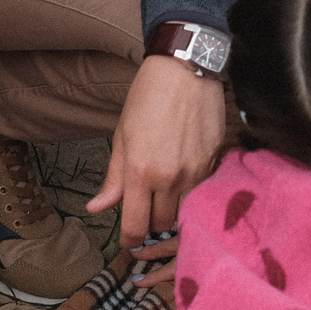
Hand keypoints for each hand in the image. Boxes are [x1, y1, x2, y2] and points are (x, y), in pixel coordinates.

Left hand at [94, 55, 226, 284]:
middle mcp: (169, 177)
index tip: (128, 241)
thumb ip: (113, 178)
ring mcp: (195, 172)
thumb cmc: (148, 97)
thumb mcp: (121, 135)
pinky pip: (202, 195)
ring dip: (173, 215)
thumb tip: (96, 207)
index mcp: (139, 171)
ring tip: (165, 203)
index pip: (135, 227)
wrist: (185, 68)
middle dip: (151, 227)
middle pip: (161, 226)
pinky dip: (192, 198)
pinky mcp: (214, 163)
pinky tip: (185, 186)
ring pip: (185, 215)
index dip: (130, 241)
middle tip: (146, 217)